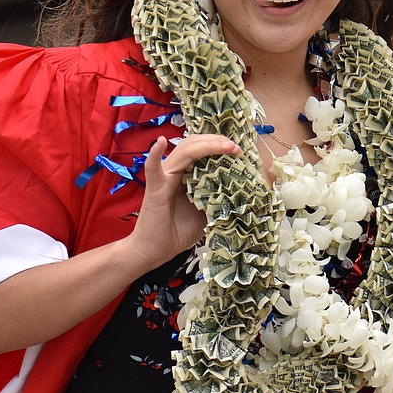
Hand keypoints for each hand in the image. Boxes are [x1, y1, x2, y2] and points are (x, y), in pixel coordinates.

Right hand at [128, 134, 239, 270]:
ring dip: (205, 145)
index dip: (219, 145)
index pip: (202, 150)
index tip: (239, 150)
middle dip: (216, 141)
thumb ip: (217, 198)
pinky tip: (160, 142)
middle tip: (235, 146)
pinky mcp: (155, 188)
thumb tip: (240, 190)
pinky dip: (154, 154)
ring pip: (183, 152)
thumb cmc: (178, 232)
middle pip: (194, 145)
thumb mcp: (206, 212)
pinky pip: (153, 169)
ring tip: (225, 145)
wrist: (156, 251)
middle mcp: (175, 171)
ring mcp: (164, 177)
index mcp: (187, 175)